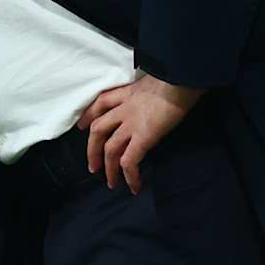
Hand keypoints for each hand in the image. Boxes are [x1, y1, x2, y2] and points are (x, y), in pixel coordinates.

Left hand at [78, 69, 204, 193]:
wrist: (181, 80)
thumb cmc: (175, 78)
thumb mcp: (155, 82)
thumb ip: (147, 95)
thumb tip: (154, 104)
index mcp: (127, 94)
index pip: (101, 103)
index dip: (89, 115)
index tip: (83, 126)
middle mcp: (124, 109)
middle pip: (98, 130)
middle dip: (92, 150)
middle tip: (92, 167)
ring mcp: (131, 124)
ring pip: (110, 149)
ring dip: (109, 169)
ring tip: (111, 183)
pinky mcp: (143, 137)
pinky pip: (130, 161)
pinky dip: (129, 176)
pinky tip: (134, 186)